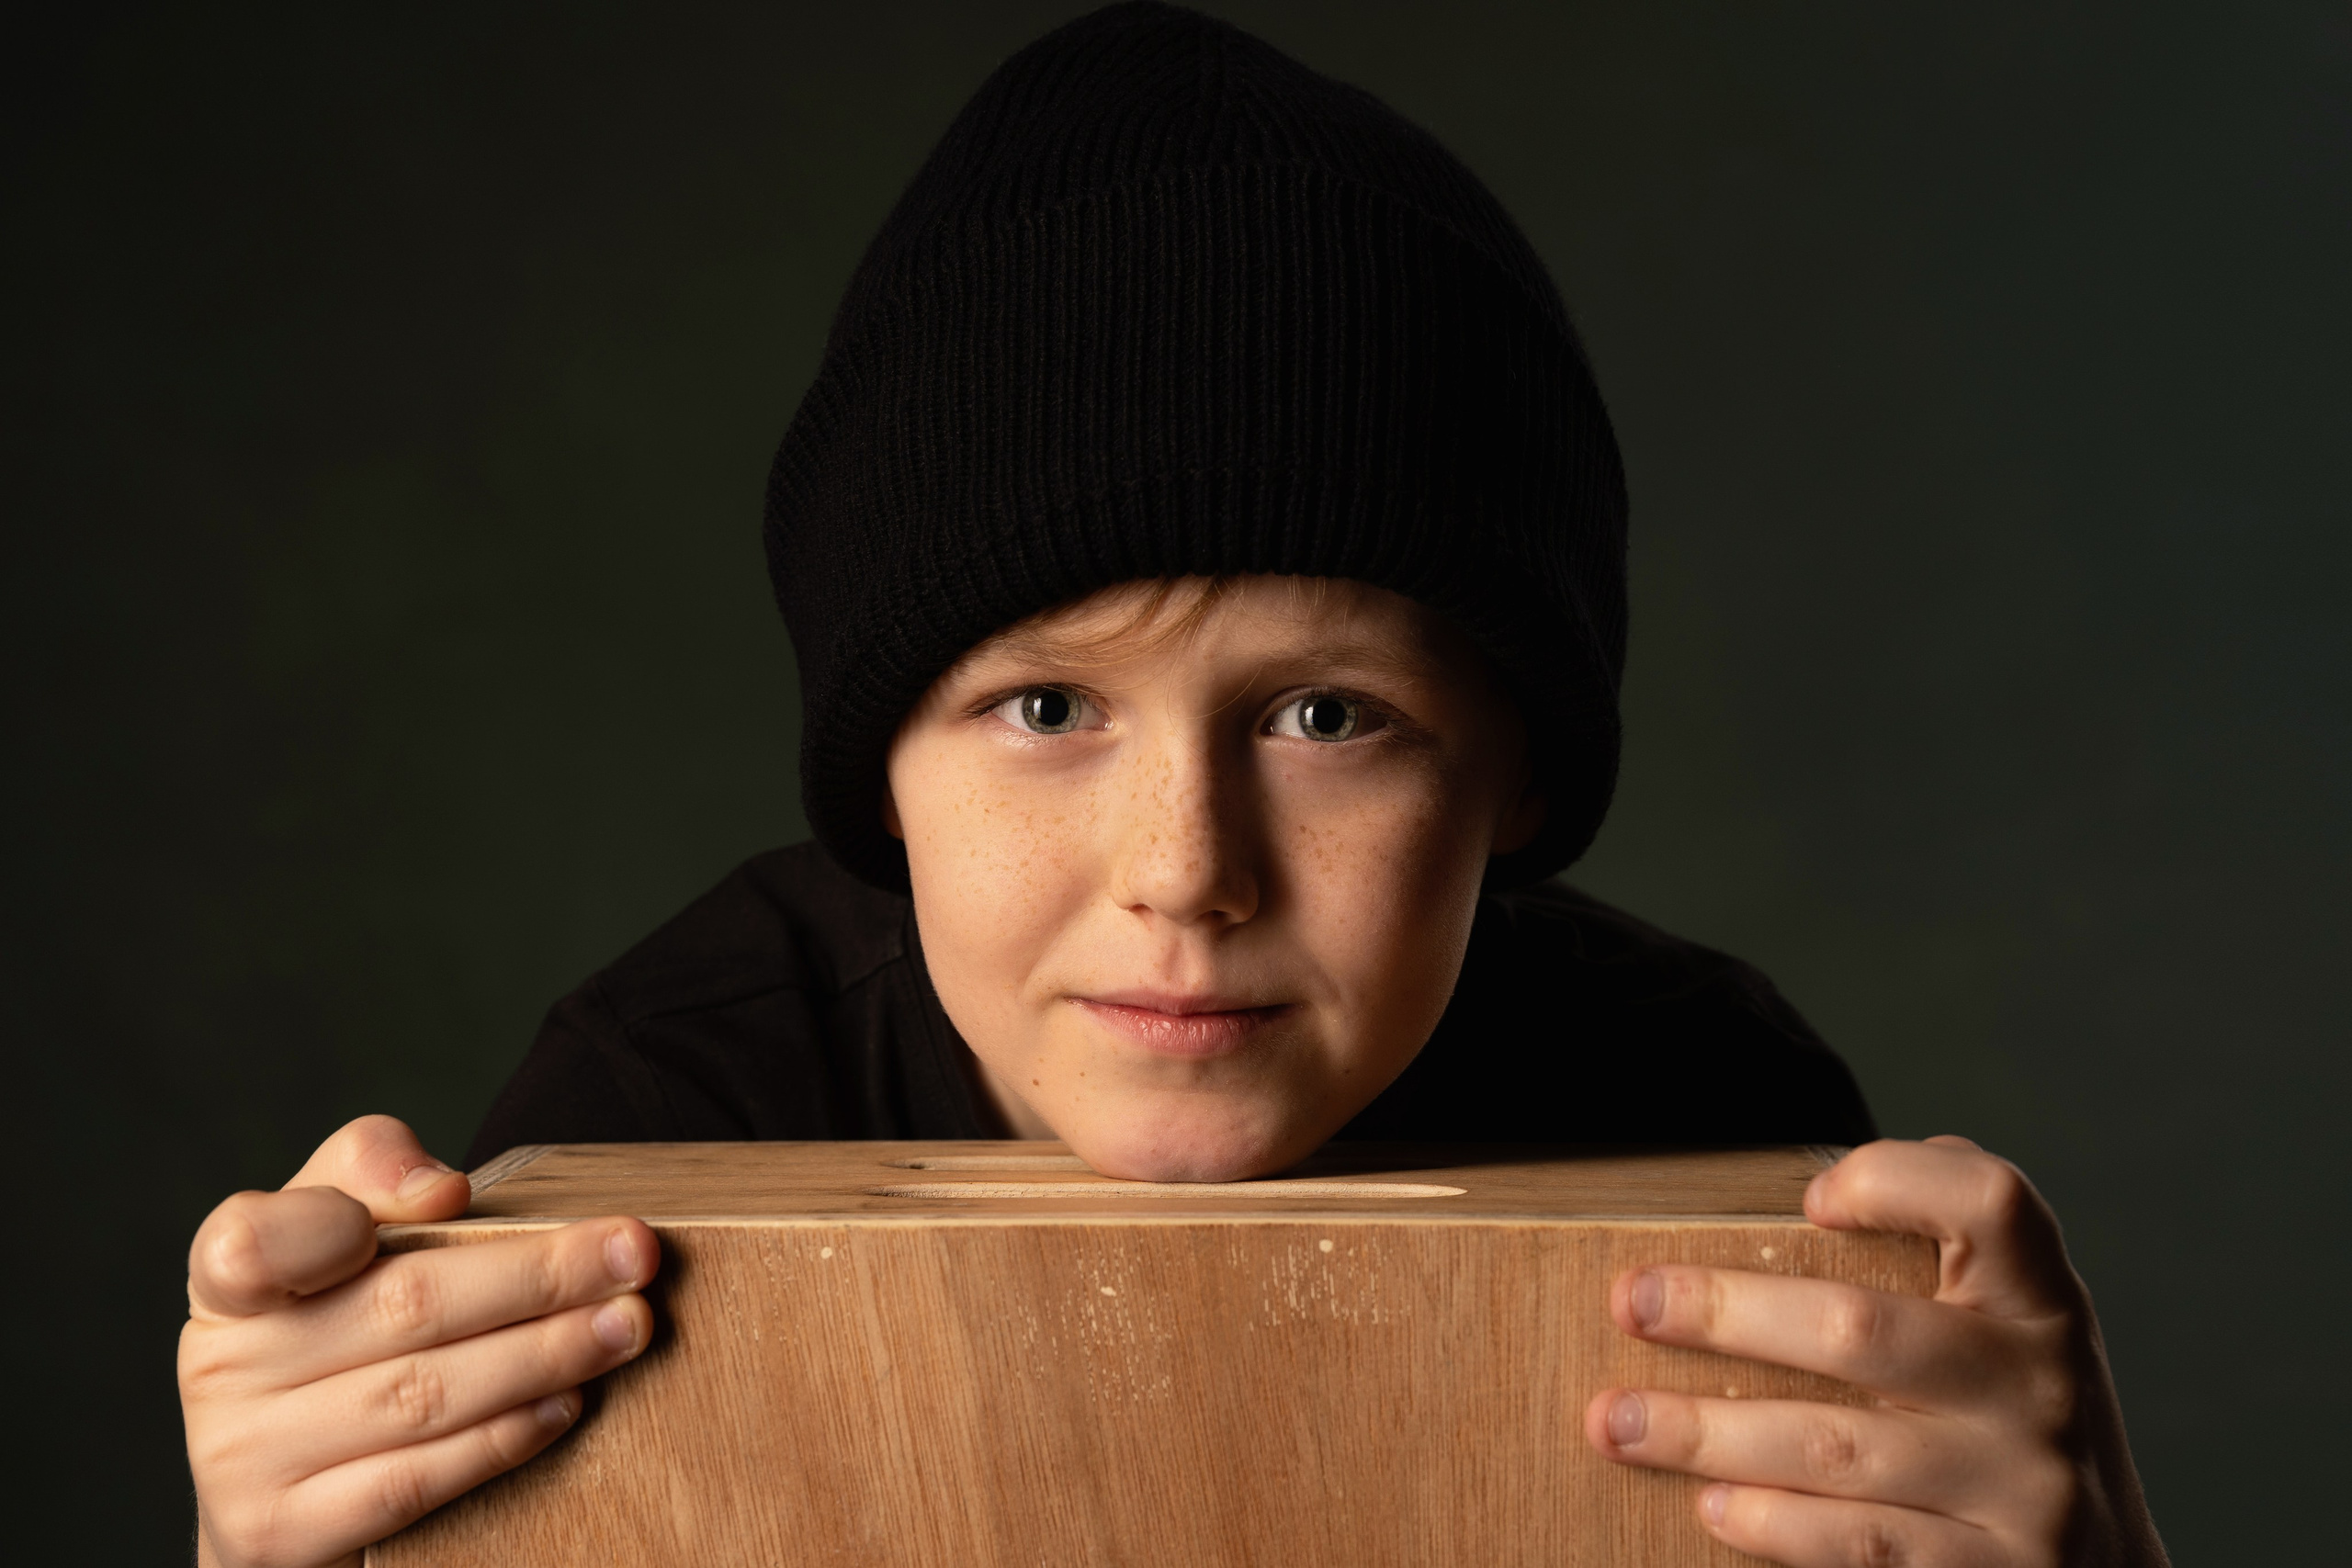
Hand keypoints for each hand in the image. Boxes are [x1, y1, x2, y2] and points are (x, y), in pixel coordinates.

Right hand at [180, 1115, 659, 1567]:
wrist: (280, 1481)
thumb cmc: (333, 1323)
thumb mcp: (337, 1231)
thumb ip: (371, 1170)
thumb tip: (440, 1190)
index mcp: (228, 1276)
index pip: (258, 1237)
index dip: (337, 1220)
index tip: (456, 1198)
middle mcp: (222, 1367)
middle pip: (401, 1307)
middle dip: (537, 1276)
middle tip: (636, 1253)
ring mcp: (244, 1459)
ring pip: (421, 1396)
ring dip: (545, 1356)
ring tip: (628, 1326)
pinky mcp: (283, 1534)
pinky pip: (411, 1481)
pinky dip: (500, 1439)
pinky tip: (567, 1405)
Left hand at [1584, 1136, 2167, 1566]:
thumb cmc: (2006, 1415)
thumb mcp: (2003, 1327)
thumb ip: (1933, 1254)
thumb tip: (1811, 1195)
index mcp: (2039, 1300)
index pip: (1992, 1202)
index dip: (1895, 1180)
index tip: (1808, 1196)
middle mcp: (2040, 1389)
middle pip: (1863, 1330)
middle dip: (1728, 1313)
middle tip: (1633, 1304)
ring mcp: (2023, 1493)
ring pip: (1837, 1451)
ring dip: (1710, 1433)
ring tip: (1619, 1420)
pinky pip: (1859, 1546)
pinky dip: (1772, 1524)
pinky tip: (1710, 1505)